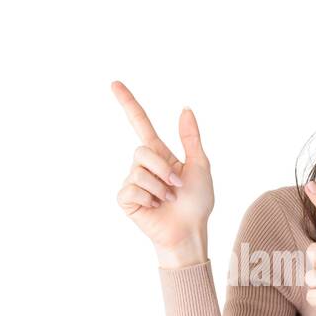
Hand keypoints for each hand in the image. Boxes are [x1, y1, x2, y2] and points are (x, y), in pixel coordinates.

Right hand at [111, 80, 214, 265]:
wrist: (190, 231)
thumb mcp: (200, 166)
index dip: (128, 103)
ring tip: (168, 200)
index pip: (140, 123)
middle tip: (176, 187)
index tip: (115, 84)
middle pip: (142, 150)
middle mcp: (143, 166)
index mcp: (160, 154)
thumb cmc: (197, 203)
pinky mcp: (126, 199)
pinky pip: (132, 188)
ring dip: (160, 187)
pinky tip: (154, 207)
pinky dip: (149, 197)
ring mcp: (133, 182)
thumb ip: (190, 138)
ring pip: (139, 171)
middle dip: (163, 168)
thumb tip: (185, 108)